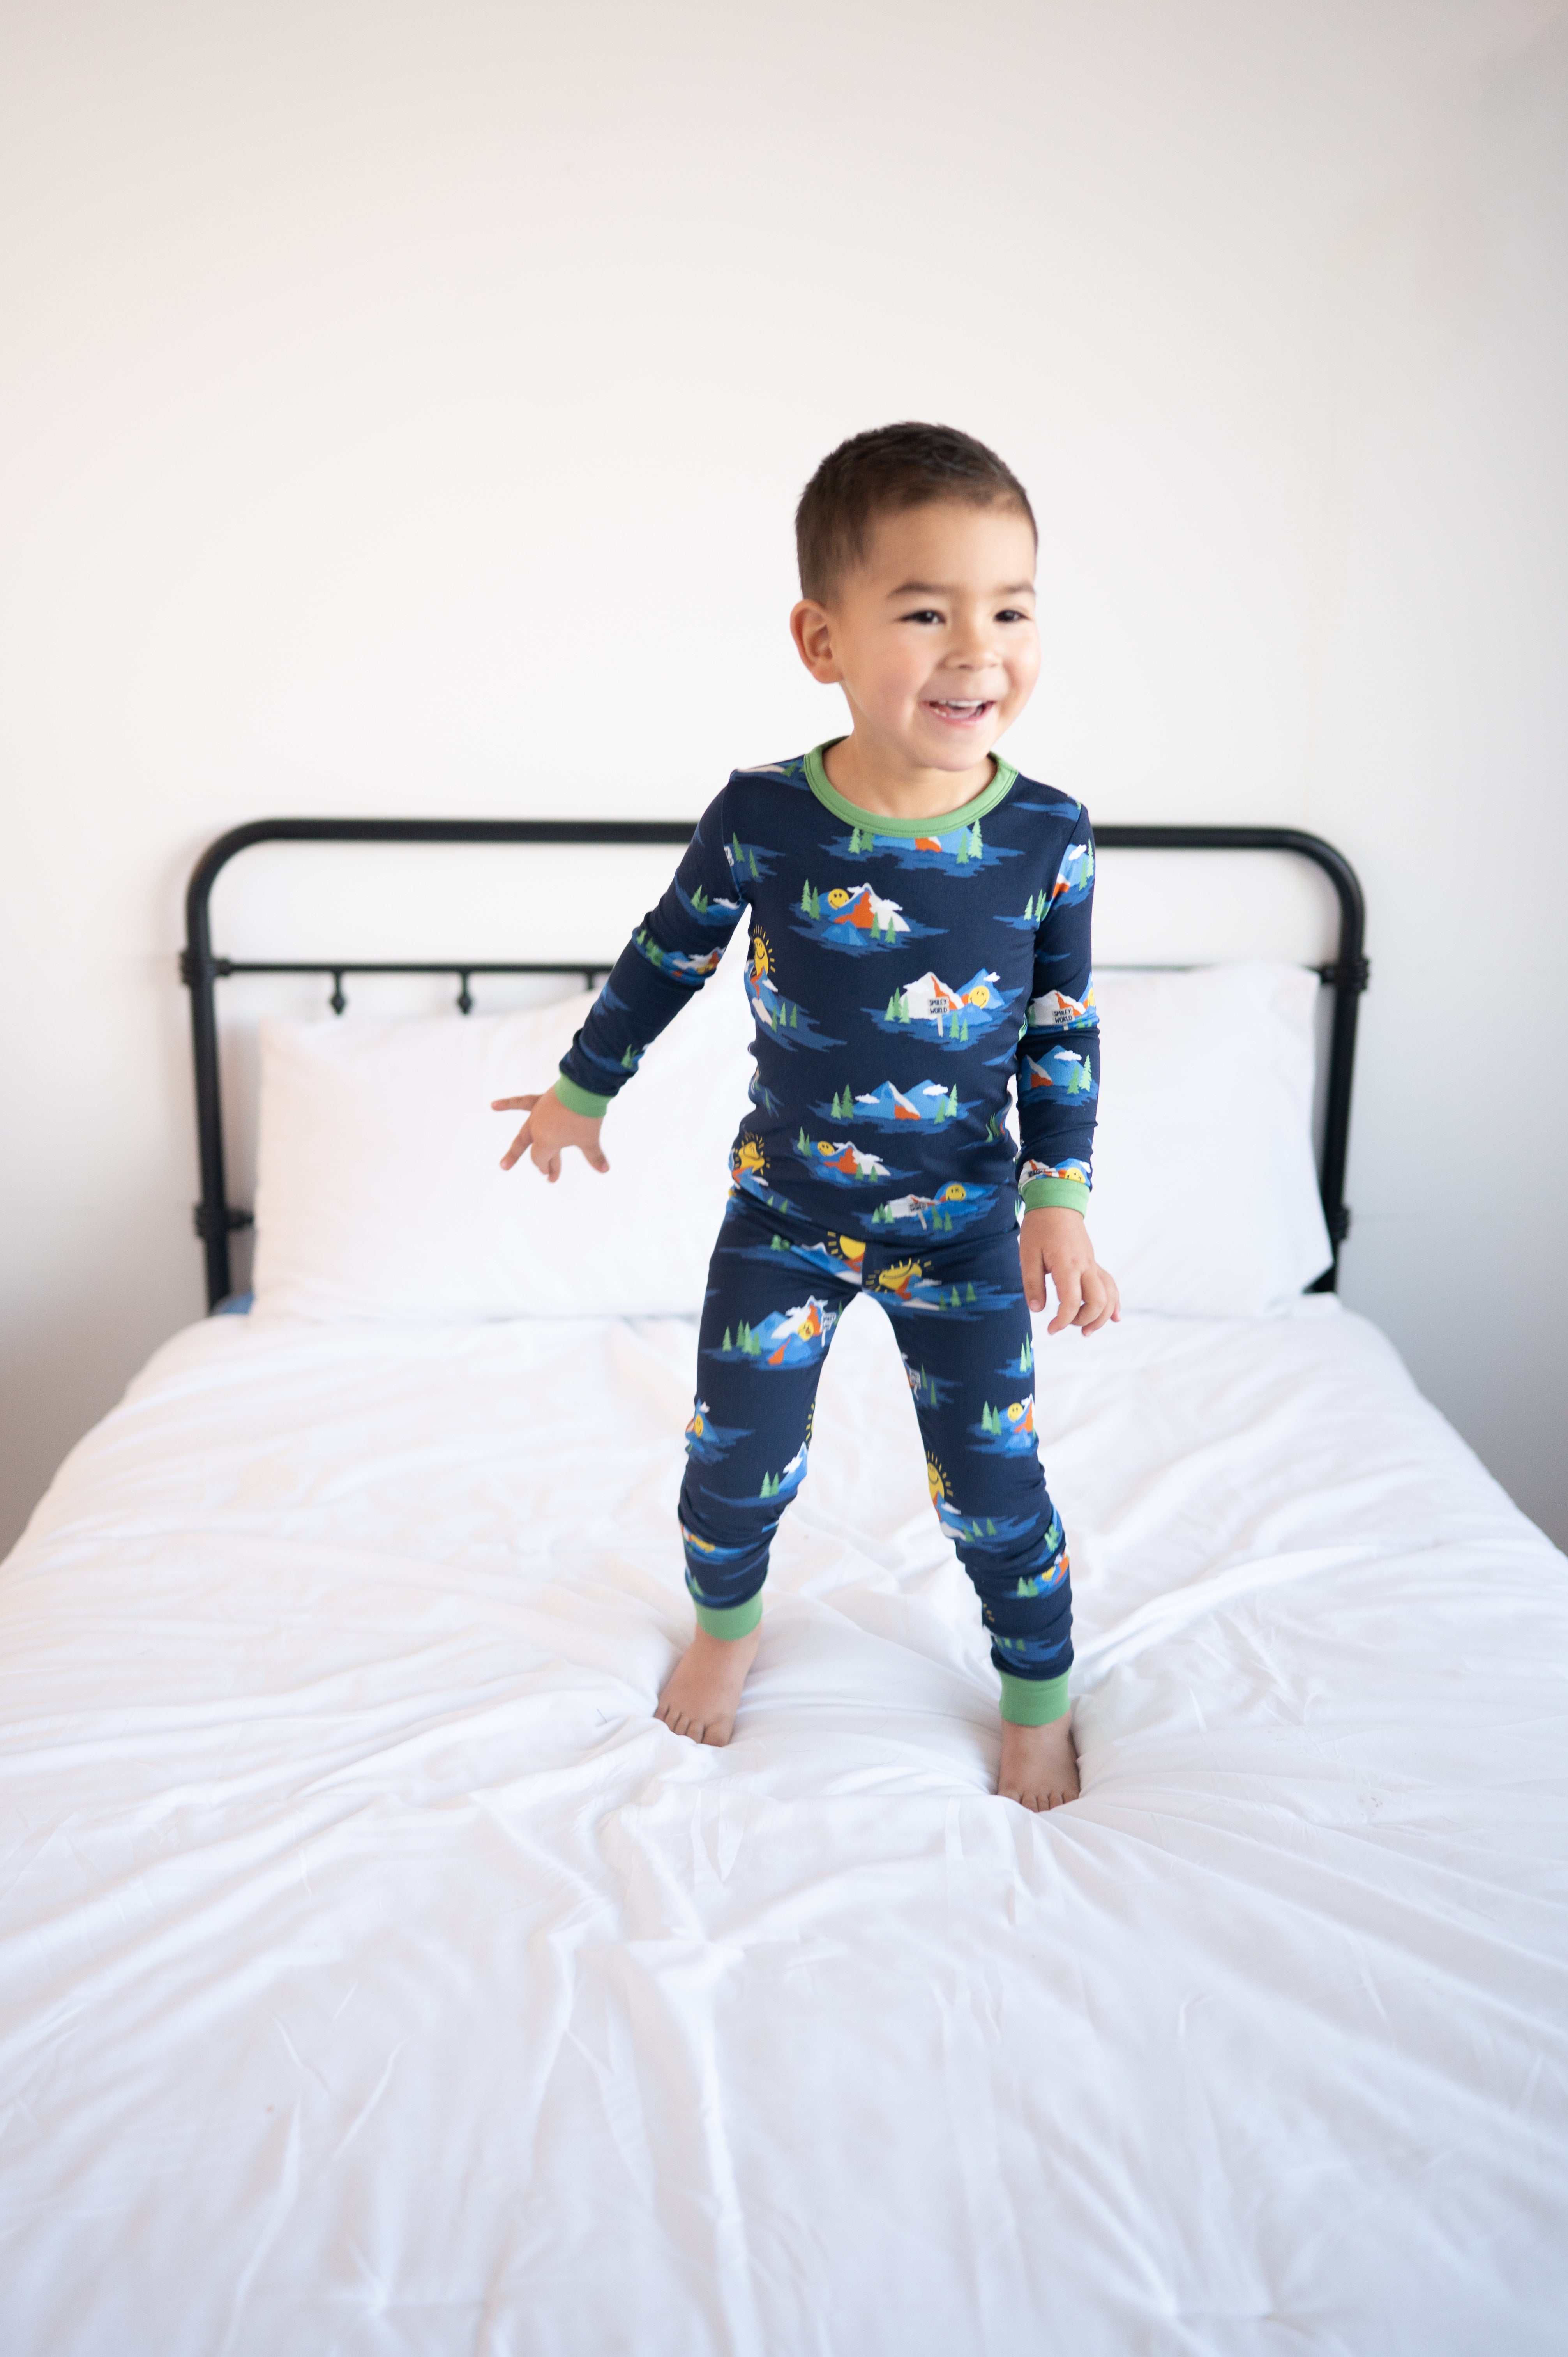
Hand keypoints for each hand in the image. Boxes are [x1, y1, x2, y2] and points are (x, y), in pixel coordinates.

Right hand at [492, 1085, 608, 1182]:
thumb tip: (605, 1170)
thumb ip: (595, 1156)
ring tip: (503, 1151)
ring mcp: (538, 1114)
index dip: (547, 1167)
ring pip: (526, 1131)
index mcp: (546, 1142)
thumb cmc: (585, 1116)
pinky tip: (493, 1105)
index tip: (551, 1176)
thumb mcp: (590, 1139)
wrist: (584, 1088)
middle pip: (530, 1148)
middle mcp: (537, 1129)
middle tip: (513, 1169)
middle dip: (530, 1161)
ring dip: (518, 1143)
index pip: (541, 1159)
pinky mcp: (541, 1101)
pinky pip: (522, 1102)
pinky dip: (508, 1104)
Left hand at [1019, 1205, 1119, 1335]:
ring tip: (1086, 1330)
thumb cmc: (1039, 1228)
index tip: (1051, 1329)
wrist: (1056, 1203)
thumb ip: (1032, 1283)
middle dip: (1085, 1320)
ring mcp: (1092, 1264)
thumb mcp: (1027, 1255)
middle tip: (1066, 1326)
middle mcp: (1085, 1265)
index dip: (1062, 1320)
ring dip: (1102, 1316)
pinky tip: (1114, 1317)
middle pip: (1098, 1301)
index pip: (1071, 1300)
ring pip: (1109, 1295)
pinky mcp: (1094, 1263)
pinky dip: (1114, 1302)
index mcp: (1067, 1264)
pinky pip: (1110, 1285)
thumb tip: (1037, 1310)